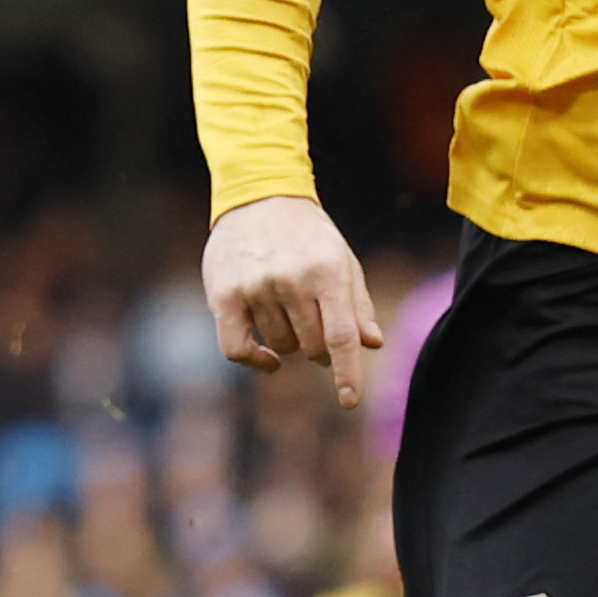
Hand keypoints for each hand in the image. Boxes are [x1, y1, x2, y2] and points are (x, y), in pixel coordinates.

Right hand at [206, 194, 383, 407]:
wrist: (259, 196)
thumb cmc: (308, 235)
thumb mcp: (342, 262)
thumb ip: (357, 304)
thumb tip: (373, 343)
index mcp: (327, 272)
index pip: (340, 336)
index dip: (347, 373)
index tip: (349, 400)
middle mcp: (290, 280)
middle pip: (310, 348)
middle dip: (318, 348)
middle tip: (314, 326)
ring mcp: (255, 288)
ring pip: (279, 347)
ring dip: (288, 342)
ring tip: (287, 314)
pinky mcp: (224, 295)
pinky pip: (237, 349)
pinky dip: (255, 360)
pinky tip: (267, 358)